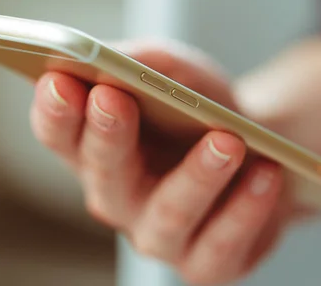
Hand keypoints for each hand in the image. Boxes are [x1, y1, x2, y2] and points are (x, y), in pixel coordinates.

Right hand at [30, 40, 285, 284]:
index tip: (59, 79)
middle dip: (108, 135)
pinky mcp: (205, 264)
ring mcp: (158, 235)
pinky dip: (246, 208)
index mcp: (97, 150)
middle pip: (103, 174)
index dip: (55, 109)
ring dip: (197, 176)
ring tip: (227, 141)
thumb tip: (111, 56)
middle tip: (113, 98)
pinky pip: (221, 244)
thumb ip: (144, 61)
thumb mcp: (179, 72)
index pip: (60, 134)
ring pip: (169, 212)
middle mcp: (118, 197)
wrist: (260, 150)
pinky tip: (266, 173)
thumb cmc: (203, 110)